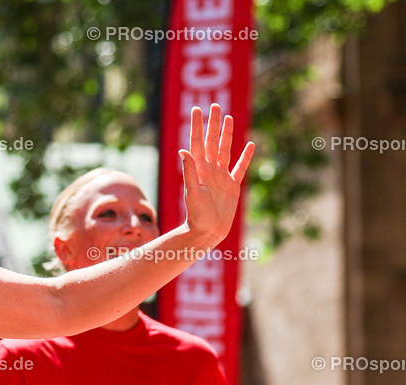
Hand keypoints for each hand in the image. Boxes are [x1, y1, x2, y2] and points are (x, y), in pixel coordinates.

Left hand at [180, 103, 254, 245]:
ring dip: (227, 134)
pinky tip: (250, 145)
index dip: (198, 126)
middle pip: (211, 141)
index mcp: (199, 169)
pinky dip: (245, 157)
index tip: (197, 109)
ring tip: (229, 118)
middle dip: (212, 123)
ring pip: (225, 150)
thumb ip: (189, 171)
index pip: (197, 142)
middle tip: (214, 105)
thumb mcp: (192, 192)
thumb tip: (183, 151)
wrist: (207, 232)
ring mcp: (221, 177)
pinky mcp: (232, 186)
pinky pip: (240, 168)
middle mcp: (209, 170)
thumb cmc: (196, 215)